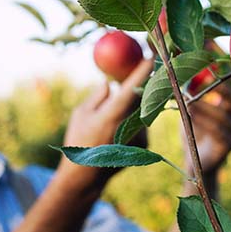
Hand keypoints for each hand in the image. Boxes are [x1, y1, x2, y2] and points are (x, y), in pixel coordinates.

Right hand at [60, 59, 153, 181]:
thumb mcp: (81, 114)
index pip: (132, 87)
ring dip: (133, 106)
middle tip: (137, 71)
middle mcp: (130, 125)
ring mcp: (140, 135)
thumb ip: (98, 96)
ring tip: (113, 118)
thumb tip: (110, 83)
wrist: (87, 175)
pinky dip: (133, 120)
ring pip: (141, 109)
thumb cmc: (79, 139)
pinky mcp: (145, 143)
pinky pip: (142, 122)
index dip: (143, 70)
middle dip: (141, 83)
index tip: (150, 56)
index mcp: (112, 114)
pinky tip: (118, 132)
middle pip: (142, 96)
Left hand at [183, 83, 230, 175]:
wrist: (195, 163)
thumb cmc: (193, 134)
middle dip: (219, 91)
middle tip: (201, 84)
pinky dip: (203, 122)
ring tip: (188, 102)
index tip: (207, 73)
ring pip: (222, 117)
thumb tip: (182, 75)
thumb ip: (190, 96)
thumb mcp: (191, 113)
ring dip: (204, 108)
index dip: (222, 83)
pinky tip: (190, 116)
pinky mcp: (227, 147)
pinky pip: (218, 132)